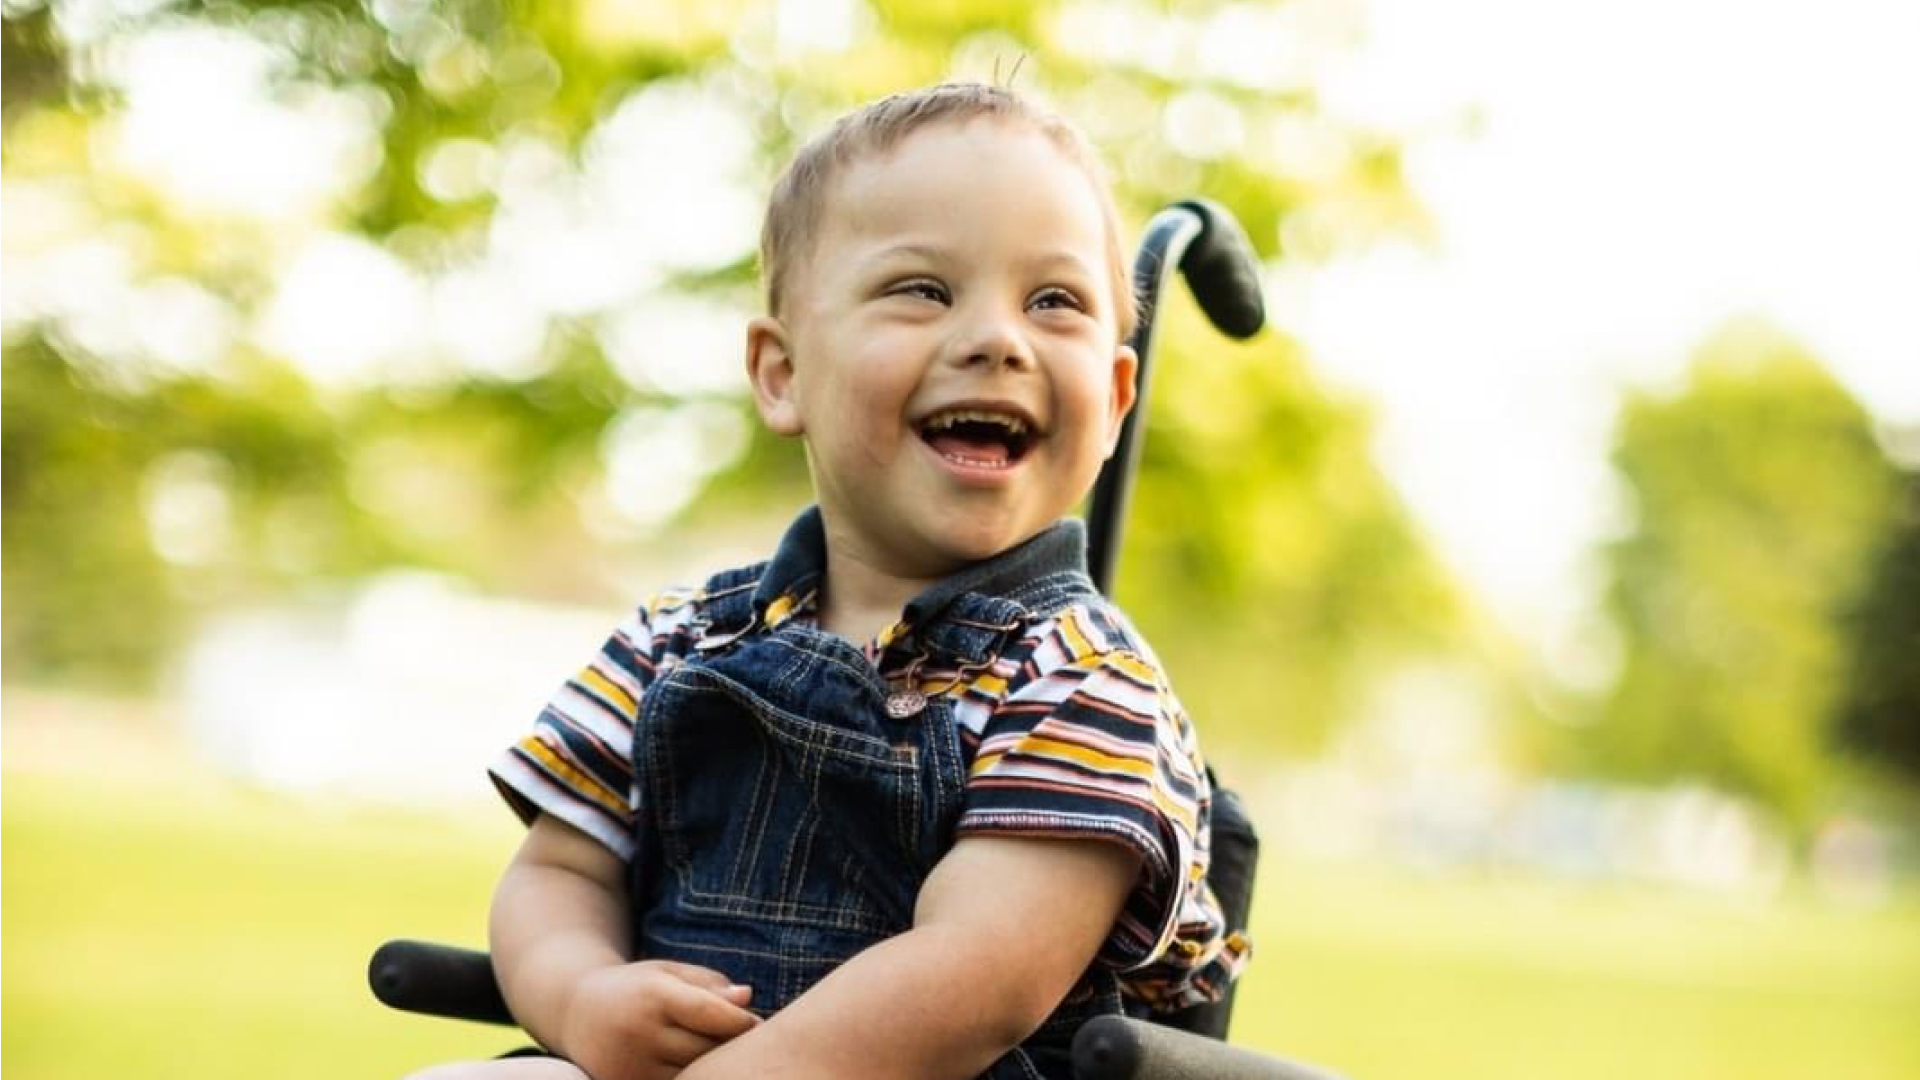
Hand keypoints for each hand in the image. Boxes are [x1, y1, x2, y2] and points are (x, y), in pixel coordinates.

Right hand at [558, 960, 759, 1079]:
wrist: (576, 1013)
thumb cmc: (637, 988)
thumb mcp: (668, 973)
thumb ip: (710, 984)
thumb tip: (747, 998)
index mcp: (653, 995)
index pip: (710, 1013)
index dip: (740, 1021)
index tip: (757, 1022)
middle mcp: (639, 1032)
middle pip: (704, 1049)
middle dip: (731, 1046)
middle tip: (749, 1042)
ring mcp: (630, 1066)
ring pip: (691, 1075)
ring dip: (713, 1068)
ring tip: (722, 1056)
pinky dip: (691, 1079)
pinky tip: (698, 1068)